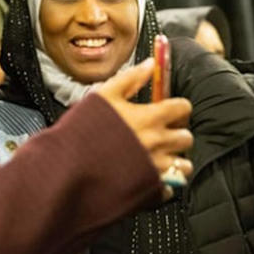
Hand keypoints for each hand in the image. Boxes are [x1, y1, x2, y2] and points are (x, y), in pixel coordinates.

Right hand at [96, 58, 193, 200]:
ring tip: (156, 157)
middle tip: (160, 134)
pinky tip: (146, 175)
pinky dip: (164, 183)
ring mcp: (155, 169)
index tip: (167, 111)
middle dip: (176, 134)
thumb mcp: (103, 95)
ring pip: (184, 165)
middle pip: (186, 137)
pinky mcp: (150, 190)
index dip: (177, 108)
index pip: (182, 108)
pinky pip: (171, 188)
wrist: (67, 167)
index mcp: (149, 118)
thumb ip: (130, 78)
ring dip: (175, 160)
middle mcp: (157, 143)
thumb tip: (150, 64)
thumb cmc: (82, 129)